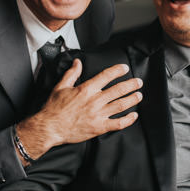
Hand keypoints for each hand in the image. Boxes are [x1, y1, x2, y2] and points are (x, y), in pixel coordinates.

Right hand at [17, 61, 141, 160]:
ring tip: (138, 95)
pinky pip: (118, 123)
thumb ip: (72, 73)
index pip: (106, 75)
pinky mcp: (99, 127)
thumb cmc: (54, 108)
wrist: (50, 127)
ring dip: (132, 99)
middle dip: (131, 84)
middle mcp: (94, 101)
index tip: (124, 68)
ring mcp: (98, 114)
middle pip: (118, 89)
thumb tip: (77, 62)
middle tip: (138, 82)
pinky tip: (133, 115)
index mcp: (86, 89)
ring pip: (121, 105)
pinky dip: (128, 119)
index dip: (117, 70)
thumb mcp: (61, 86)